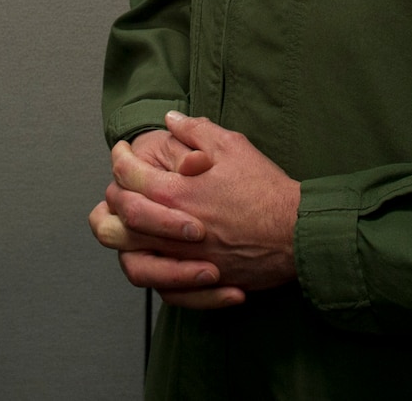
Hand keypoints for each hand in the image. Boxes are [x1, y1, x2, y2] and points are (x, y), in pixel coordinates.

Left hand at [95, 112, 300, 308]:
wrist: (297, 232)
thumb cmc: (265, 189)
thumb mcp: (231, 146)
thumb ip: (195, 130)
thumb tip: (170, 119)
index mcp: (172, 192)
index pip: (124, 176)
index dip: (119, 159)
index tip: (122, 153)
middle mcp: (170, 231)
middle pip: (113, 222)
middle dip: (115, 202)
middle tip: (123, 189)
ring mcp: (184, 261)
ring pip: (132, 264)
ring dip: (128, 248)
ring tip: (135, 232)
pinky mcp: (202, 284)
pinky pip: (166, 292)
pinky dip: (163, 281)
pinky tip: (167, 263)